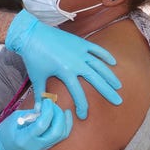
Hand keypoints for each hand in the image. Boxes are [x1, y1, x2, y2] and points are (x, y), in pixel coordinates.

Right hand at [0, 99, 72, 149]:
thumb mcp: (15, 119)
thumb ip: (31, 113)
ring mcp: (43, 148)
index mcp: (24, 139)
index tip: (47, 101)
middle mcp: (36, 146)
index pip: (42, 125)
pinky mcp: (47, 147)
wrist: (5, 148)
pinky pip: (61, 137)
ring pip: (61, 135)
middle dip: (58, 115)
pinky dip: (65, 125)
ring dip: (63, 119)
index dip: (48, 111)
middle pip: (56, 131)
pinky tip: (65, 115)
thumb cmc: (7, 131)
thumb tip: (44, 106)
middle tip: (52, 105)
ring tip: (58, 108)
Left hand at [6, 10, 121, 118]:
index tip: (84, 116)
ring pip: (100, 65)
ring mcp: (80, 51)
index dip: (82, 106)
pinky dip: (105, 55)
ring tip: (118, 86)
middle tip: (118, 102)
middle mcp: (76, 62)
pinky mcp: (80, 42)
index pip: (78, 93)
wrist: (31, 34)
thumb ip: (41, 95)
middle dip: (107, 92)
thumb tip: (40, 112)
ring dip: (110, 76)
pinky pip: (96, 49)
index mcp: (65, 71)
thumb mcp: (37, 77)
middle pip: (96, 79)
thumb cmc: (33, 57)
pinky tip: (114, 63)